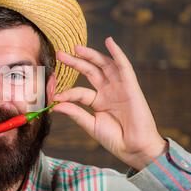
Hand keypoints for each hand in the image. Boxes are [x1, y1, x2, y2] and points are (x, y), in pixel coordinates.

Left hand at [53, 37, 166, 170]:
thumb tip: (55, 105)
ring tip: (77, 48)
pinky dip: (117, 53)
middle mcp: (108, 91)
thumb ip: (75, 113)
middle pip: (90, 71)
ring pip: (104, 66)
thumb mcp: (91, 125)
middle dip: (75, 62)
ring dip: (92, 55)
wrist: (135, 149)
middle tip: (60, 54)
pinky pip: (124, 67)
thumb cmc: (115, 139)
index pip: (79, 91)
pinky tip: (110, 42)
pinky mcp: (131, 87)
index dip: (67, 92)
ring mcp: (119, 88)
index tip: (55, 97)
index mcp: (98, 101)